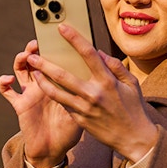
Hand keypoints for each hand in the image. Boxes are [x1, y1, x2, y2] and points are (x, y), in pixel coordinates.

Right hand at [0, 39, 82, 167]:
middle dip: (35, 48)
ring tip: (26, 56)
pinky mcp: (20, 104)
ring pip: (21, 69)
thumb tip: (99, 73)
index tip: (59, 33)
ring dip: (20, 59)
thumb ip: (89, 93)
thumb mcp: (84, 111)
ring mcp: (31, 92)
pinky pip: (7, 91)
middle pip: (37, 60)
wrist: (54, 151)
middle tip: (37, 42)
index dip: (56, 47)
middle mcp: (44, 84)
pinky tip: (8, 79)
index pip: (57, 59)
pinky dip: (4, 83)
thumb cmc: (71, 131)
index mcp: (60, 83)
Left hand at [27, 24, 158, 162]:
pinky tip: (45, 87)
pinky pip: (63, 104)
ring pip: (56, 92)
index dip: (74, 39)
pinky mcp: (80, 120)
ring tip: (33, 72)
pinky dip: (53, 95)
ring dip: (42, 81)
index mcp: (107, 81)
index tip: (62, 28)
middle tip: (32, 55)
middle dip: (45, 64)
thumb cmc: (134, 108)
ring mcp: (84, 108)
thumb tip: (100, 53)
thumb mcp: (132, 84)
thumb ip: (116, 66)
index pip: (88, 54)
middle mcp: (93, 94)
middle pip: (63, 75)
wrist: (134, 138)